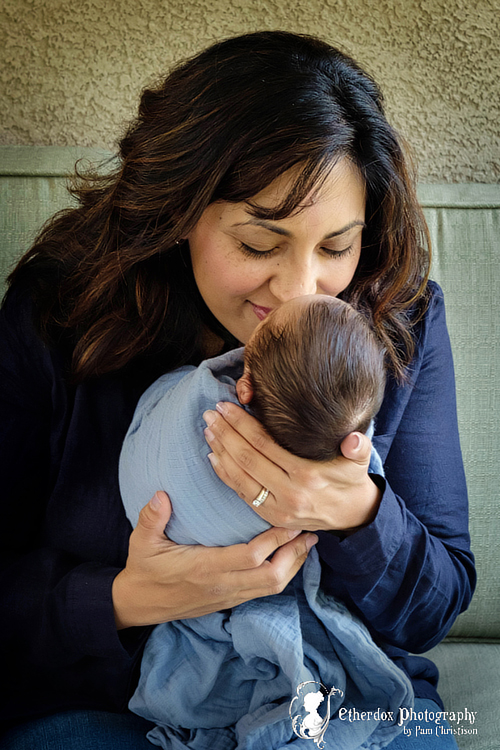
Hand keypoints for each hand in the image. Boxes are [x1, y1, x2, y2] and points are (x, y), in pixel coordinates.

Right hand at [112, 491, 317, 628]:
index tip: (290, 521)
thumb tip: (161, 494)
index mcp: (205, 568)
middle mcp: (222, 585)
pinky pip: (264, 590)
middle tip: (309, 533)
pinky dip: (282, 575)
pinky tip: (289, 558)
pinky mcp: (229, 601)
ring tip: (306, 544)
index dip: (274, 540)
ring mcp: (228, 596)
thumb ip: (152, 517)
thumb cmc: (143, 570)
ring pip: (272, 587)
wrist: (138, 605)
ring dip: (293, 566)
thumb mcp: (141, 542)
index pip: (250, 556)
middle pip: (271, 576)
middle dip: (294, 555)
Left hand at [203, 402, 381, 531]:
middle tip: (210, 413)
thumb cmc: (351, 479)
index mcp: (306, 475)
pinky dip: (225, 475)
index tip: (226, 406)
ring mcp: (277, 508)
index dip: (242, 424)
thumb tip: (354, 438)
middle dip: (225, 433)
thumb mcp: (360, 462)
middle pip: (247, 458)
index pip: (264, 444)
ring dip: (220, 452)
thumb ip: (359, 447)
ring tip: (208, 430)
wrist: (353, 516)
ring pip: (239, 477)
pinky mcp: (270, 517)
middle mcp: (288, 493)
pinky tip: (213, 457)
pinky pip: (241, 494)